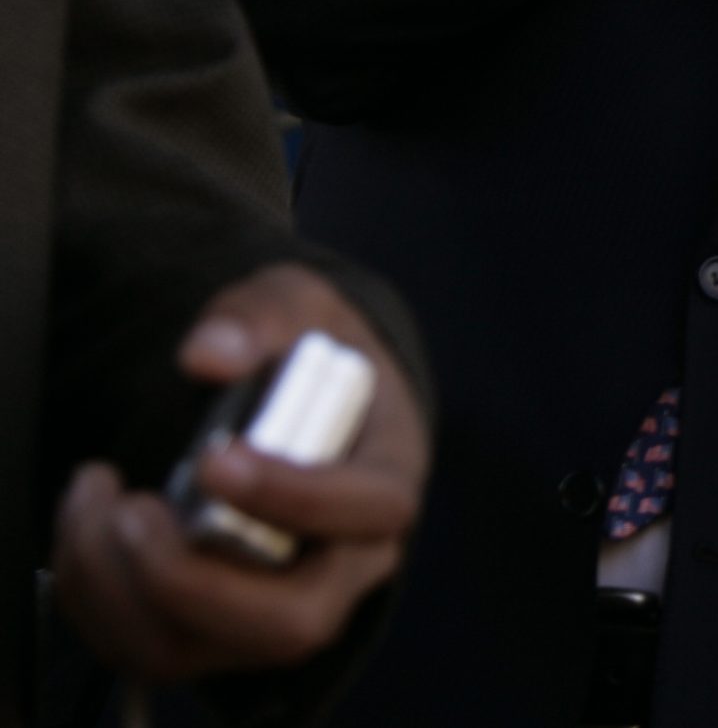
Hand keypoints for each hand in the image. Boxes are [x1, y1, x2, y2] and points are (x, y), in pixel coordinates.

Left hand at [50, 264, 428, 681]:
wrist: (300, 406)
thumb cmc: (309, 355)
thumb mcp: (300, 305)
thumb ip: (262, 316)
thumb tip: (208, 357)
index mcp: (388, 478)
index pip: (370, 510)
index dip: (295, 498)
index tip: (214, 458)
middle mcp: (350, 562)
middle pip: (295, 620)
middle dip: (197, 580)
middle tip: (137, 511)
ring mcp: (286, 605)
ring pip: (214, 647)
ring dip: (128, 589)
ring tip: (99, 505)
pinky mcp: (224, 627)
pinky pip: (160, 648)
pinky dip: (102, 599)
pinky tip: (92, 527)